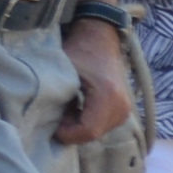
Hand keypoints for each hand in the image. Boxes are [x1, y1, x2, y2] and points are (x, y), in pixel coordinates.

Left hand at [56, 19, 138, 145]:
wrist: (101, 38)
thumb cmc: (80, 51)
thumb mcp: (64, 71)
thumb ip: (55, 96)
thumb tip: (47, 122)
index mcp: (108, 96)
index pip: (88, 131)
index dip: (68, 133)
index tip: (53, 125)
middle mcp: (122, 106)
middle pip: (93, 134)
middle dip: (72, 130)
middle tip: (58, 114)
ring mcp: (125, 109)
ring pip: (97, 132)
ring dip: (79, 126)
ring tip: (67, 108)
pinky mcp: (123, 110)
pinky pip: (103, 126)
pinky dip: (87, 121)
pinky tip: (77, 107)